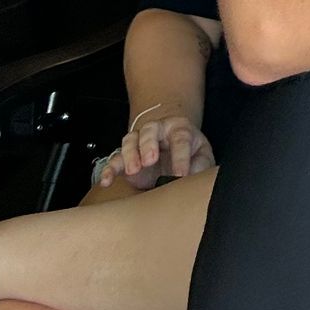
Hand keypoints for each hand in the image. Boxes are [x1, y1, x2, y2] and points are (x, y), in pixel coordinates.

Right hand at [94, 112, 214, 191]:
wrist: (174, 144)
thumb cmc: (191, 152)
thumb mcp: (203, 157)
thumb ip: (200, 166)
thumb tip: (192, 179)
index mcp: (180, 129)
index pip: (181, 139)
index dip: (181, 157)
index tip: (181, 175)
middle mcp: (158, 131)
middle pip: (151, 129)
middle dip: (148, 144)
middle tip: (150, 160)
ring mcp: (139, 142)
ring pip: (130, 140)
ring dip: (130, 155)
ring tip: (133, 171)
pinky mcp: (126, 157)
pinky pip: (114, 159)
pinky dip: (109, 169)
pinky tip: (106, 181)